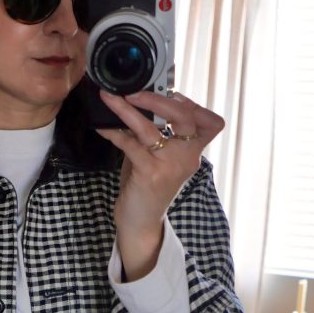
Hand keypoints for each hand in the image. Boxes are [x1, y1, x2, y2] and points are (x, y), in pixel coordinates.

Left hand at [96, 89, 224, 280]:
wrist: (141, 222)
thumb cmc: (147, 187)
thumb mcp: (159, 157)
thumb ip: (157, 134)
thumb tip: (138, 102)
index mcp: (193, 152)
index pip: (211, 124)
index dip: (194, 105)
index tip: (174, 94)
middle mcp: (187, 158)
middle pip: (185, 117)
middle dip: (159, 98)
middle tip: (134, 90)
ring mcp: (169, 165)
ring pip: (151, 127)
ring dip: (127, 109)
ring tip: (110, 97)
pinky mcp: (149, 173)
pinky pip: (129, 143)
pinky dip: (114, 132)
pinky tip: (102, 126)